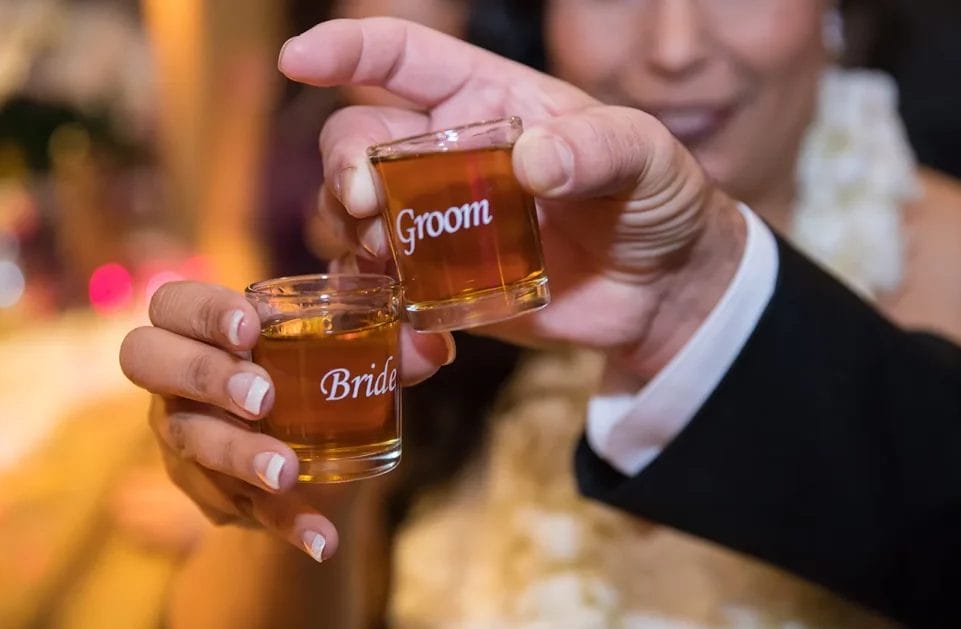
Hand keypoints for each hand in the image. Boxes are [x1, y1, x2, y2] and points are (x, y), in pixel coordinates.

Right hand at [119, 281, 450, 558]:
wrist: (305, 457)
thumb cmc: (315, 378)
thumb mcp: (347, 359)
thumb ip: (387, 347)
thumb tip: (436, 349)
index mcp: (204, 327)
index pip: (174, 303)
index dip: (201, 311)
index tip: (249, 329)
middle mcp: (176, 377)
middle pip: (149, 360)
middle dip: (206, 376)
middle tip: (262, 397)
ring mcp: (182, 434)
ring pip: (190, 440)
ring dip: (240, 455)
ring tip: (286, 471)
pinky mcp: (204, 489)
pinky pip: (235, 506)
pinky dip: (283, 523)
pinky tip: (320, 540)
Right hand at [280, 18, 746, 378]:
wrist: (662, 292)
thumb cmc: (656, 200)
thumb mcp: (647, 159)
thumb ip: (600, 149)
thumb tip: (533, 162)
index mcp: (487, 101)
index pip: (402, 57)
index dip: (346, 50)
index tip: (298, 60)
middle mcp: (446, 156)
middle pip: (357, 143)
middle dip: (344, 171)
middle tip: (367, 207)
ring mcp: (437, 223)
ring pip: (354, 220)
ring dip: (354, 248)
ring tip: (394, 282)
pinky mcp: (440, 286)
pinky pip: (385, 297)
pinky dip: (387, 326)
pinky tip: (426, 354)